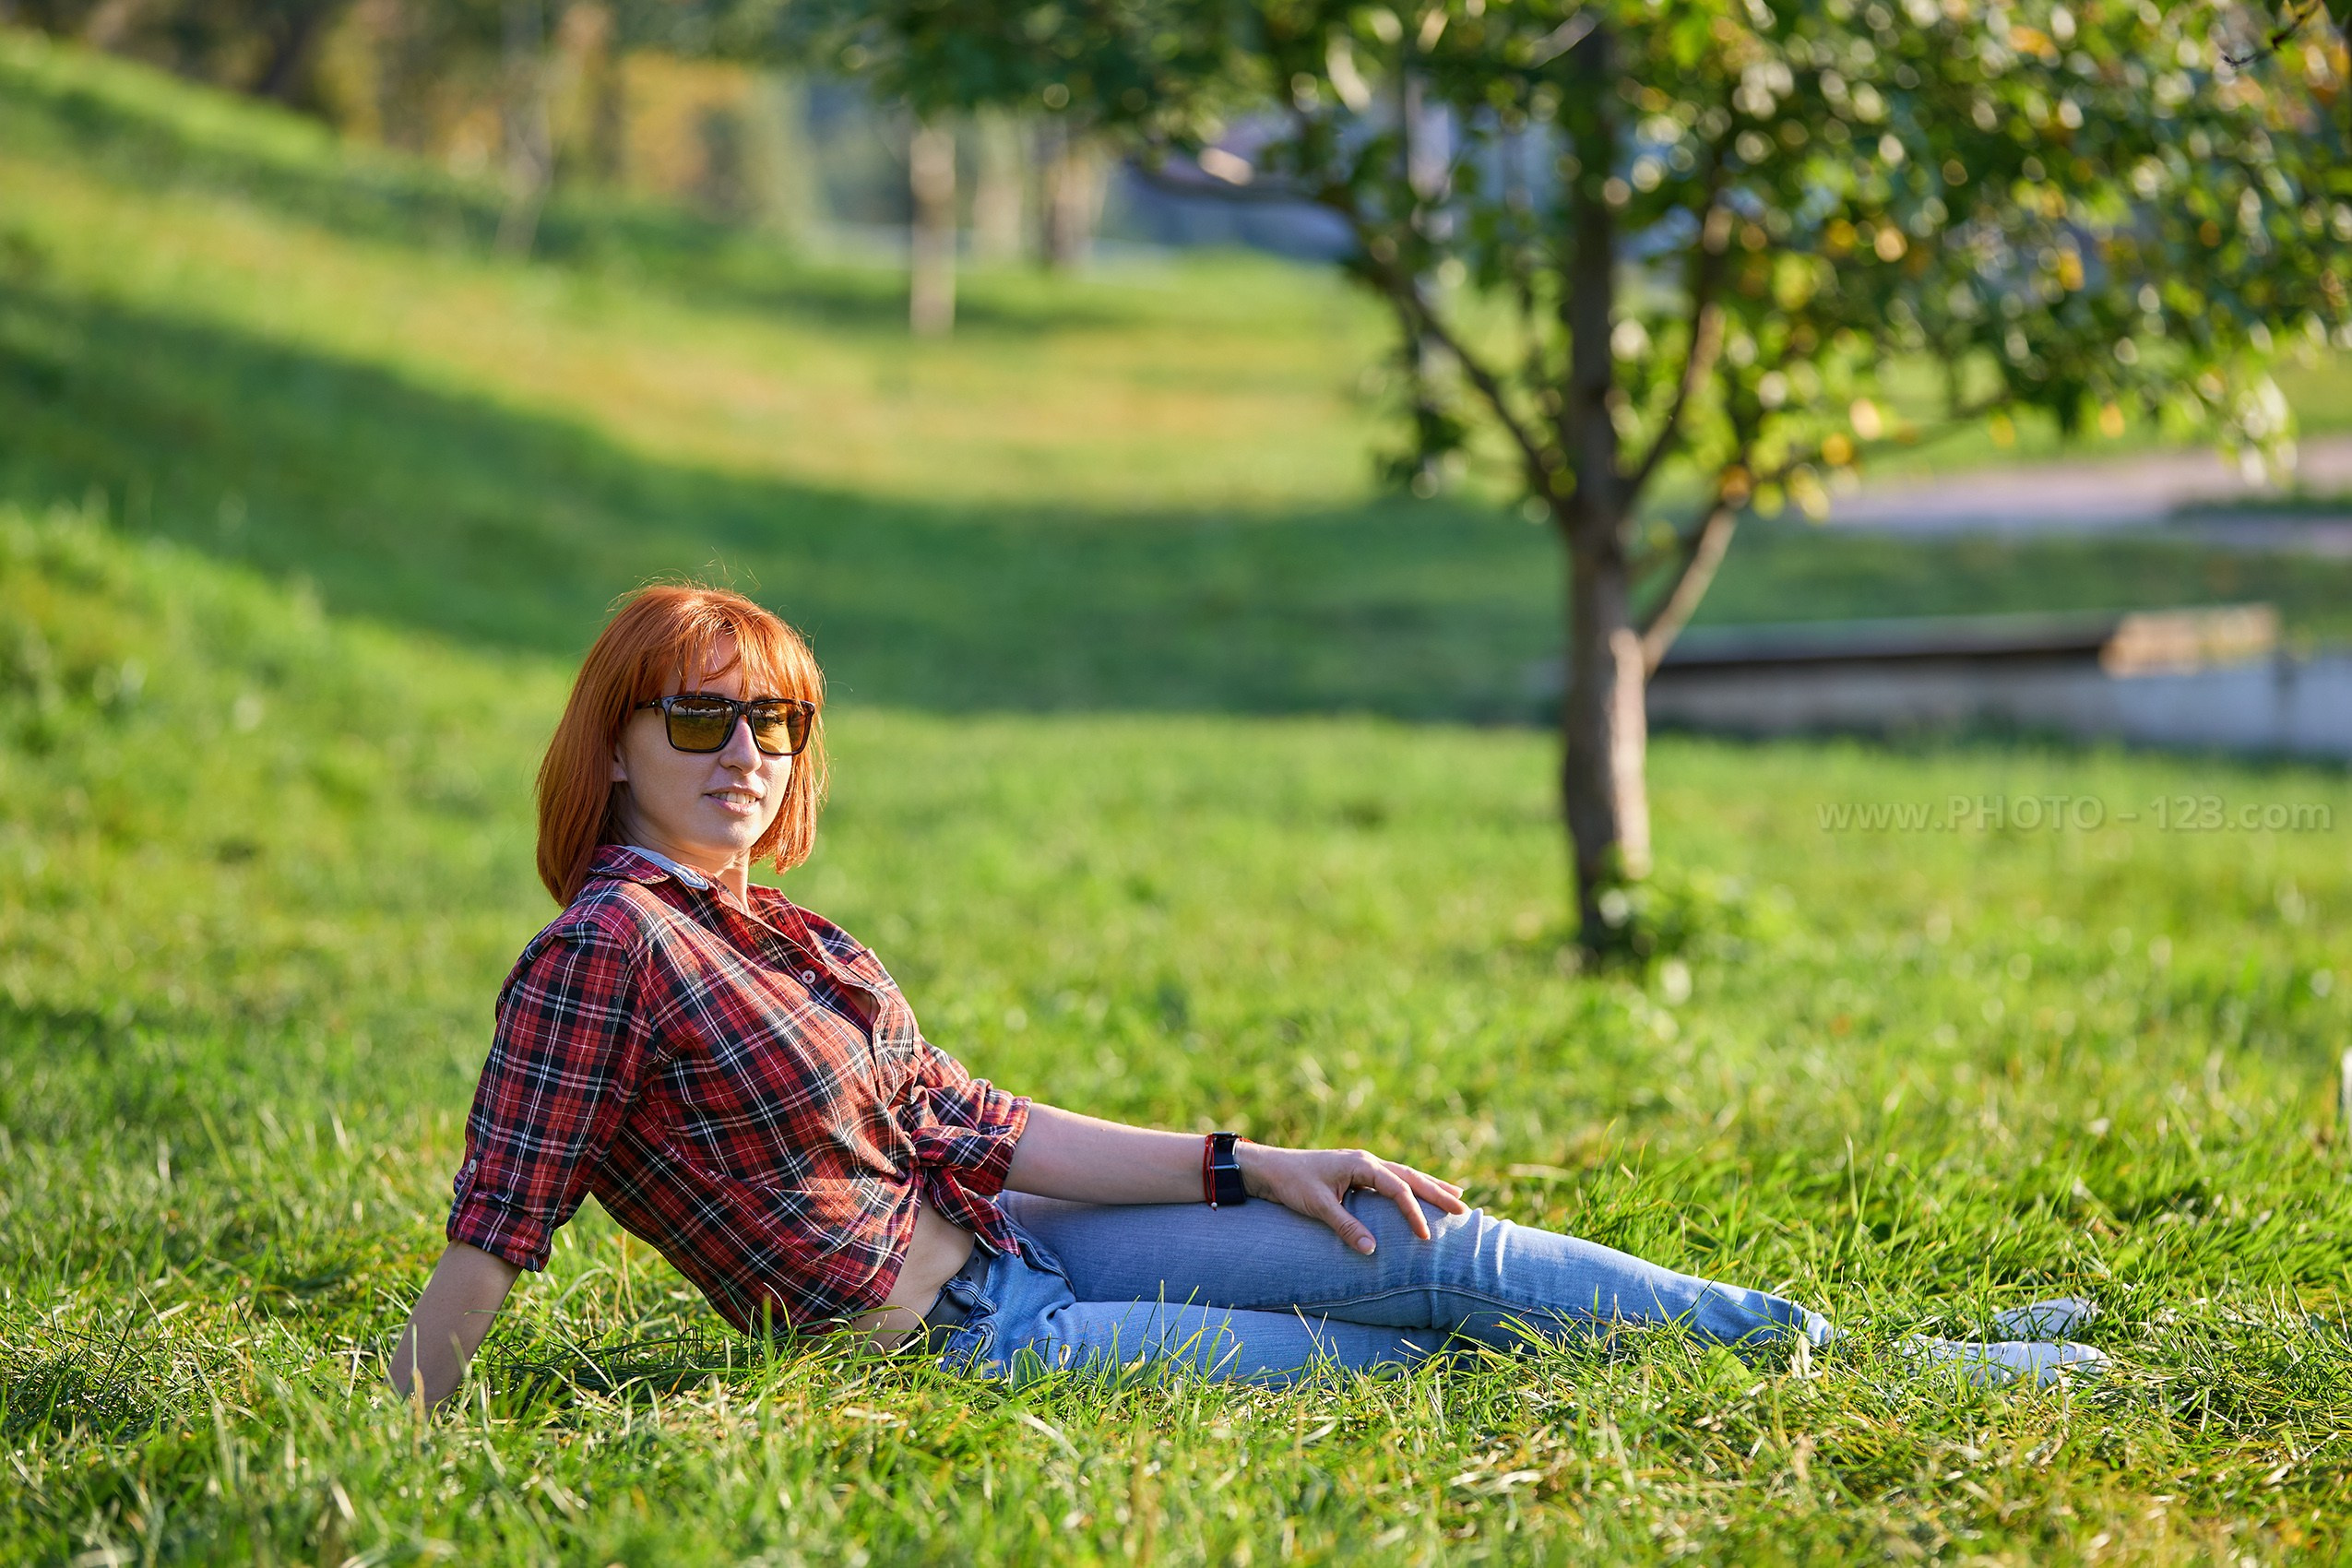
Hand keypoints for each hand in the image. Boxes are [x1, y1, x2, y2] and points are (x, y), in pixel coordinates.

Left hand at [1236, 1143, 1469, 1254]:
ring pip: (1405, 1175)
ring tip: (1457, 1195)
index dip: (1414, 1213)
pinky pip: (1393, 1179)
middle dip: (1438, 1192)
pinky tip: (1420, 1192)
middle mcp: (1367, 1161)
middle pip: (1411, 1176)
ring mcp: (1363, 1165)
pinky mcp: (1357, 1172)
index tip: (1426, 1237)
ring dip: (1430, 1185)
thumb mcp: (1318, 1206)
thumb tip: (1372, 1251)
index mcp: (1361, 1164)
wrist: (1268, 1167)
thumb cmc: (1291, 1184)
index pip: (1398, 1189)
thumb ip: (1345, 1227)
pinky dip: (1411, 1186)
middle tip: (1463, 1208)